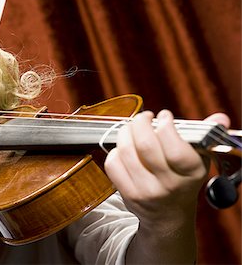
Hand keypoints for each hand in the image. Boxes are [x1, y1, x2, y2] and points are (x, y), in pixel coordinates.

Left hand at [104, 110, 229, 223]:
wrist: (168, 216)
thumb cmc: (183, 180)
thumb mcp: (199, 160)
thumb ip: (205, 137)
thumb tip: (219, 118)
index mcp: (191, 174)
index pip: (175, 148)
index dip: (165, 126)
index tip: (163, 116)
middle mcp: (169, 185)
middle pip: (145, 146)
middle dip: (141, 123)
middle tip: (143, 118)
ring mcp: (146, 191)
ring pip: (125, 152)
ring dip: (125, 132)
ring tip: (131, 128)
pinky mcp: (127, 194)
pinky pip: (112, 165)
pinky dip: (115, 150)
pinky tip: (123, 148)